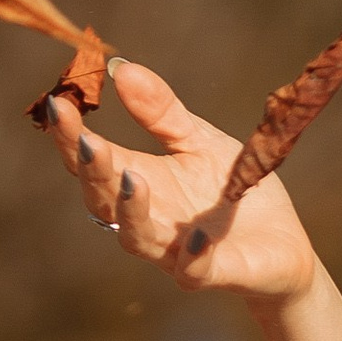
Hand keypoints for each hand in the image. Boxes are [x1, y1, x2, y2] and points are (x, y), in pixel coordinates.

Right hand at [40, 58, 316, 302]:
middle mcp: (148, 219)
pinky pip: (195, 272)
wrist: (284, 242)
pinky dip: (193, 256)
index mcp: (140, 180)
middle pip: (103, 200)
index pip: (92, 161)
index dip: (70, 136)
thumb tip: (120, 67)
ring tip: (133, 178)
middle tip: (86, 140)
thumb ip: (161, 111)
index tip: (58, 102)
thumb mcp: (198, 140)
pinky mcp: (215, 273)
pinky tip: (195, 237)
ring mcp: (177, 251)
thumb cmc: (232, 188)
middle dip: (93, 171)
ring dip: (131, 210)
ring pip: (138, 238)